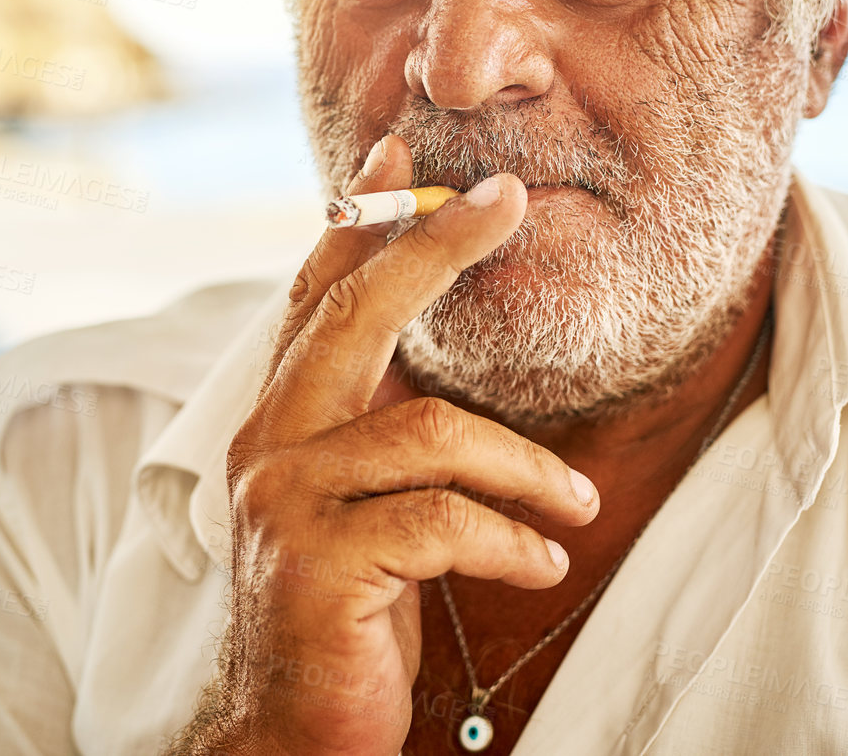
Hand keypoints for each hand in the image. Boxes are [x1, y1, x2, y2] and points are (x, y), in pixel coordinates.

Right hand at [196, 135, 600, 755]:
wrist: (290, 729)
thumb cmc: (349, 607)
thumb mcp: (367, 501)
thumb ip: (385, 425)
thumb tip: (442, 352)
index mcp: (282, 418)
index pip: (316, 295)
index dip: (359, 218)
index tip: (401, 149)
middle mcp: (268, 442)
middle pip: (355, 314)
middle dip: (433, 246)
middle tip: (508, 199)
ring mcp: (284, 501)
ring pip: (430, 432)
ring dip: (527, 466)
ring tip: (578, 505)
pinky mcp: (317, 564)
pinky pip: (443, 521)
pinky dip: (512, 540)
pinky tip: (542, 563)